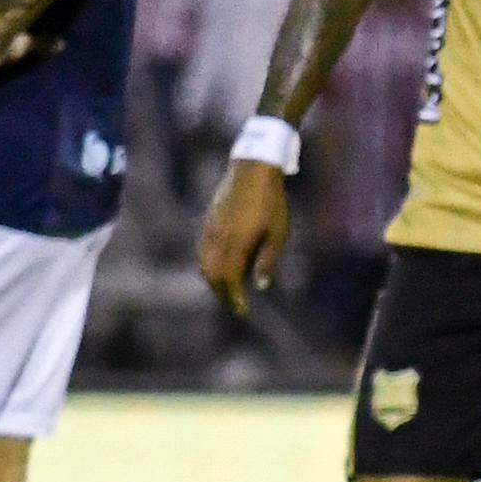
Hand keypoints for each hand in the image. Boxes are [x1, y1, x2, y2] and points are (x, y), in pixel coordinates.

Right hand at [196, 160, 292, 318]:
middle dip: (222, 294)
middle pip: (212, 276)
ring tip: (228, 291)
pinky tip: (221, 269)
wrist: (252, 169)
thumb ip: (268, 260)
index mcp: (236, 244)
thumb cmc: (271, 201)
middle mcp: (218, 239)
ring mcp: (210, 230)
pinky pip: (202, 251)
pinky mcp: (208, 222)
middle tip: (235, 306)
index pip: (229, 280)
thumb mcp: (278, 232)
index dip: (233, 298)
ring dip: (214, 281)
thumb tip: (260, 286)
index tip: (242, 311)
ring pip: (204, 264)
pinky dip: (209, 266)